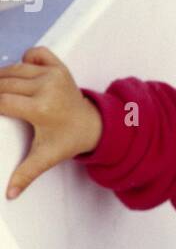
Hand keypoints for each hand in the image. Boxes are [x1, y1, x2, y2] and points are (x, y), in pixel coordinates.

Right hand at [0, 45, 102, 199]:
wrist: (93, 125)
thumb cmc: (67, 140)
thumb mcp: (45, 157)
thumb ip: (25, 174)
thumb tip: (9, 195)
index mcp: (42, 109)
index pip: (2, 102)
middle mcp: (47, 87)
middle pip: (4, 84)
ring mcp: (54, 74)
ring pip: (14, 69)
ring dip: (2, 77)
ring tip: (0, 93)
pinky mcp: (59, 66)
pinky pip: (36, 54)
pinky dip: (24, 59)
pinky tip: (20, 74)